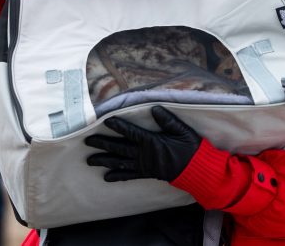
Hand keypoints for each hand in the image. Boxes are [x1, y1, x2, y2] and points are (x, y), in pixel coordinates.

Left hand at [85, 106, 201, 181]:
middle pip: (119, 148)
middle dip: (103, 144)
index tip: (105, 121)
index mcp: (152, 142)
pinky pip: (129, 175)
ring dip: (104, 161)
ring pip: (120, 162)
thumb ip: (168, 120)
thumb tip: (154, 108)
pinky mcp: (147, 173)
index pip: (131, 132)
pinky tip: (106, 177)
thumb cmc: (190, 148)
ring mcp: (144, 165)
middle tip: (87, 141)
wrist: (197, 170)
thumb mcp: (183, 131)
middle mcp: (144, 155)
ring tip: (90, 160)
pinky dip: (117, 176)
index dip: (118, 126)